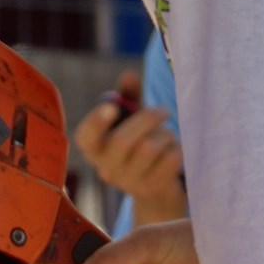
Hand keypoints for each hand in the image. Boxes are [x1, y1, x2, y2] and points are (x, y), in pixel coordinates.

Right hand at [72, 71, 185, 218]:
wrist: (155, 187)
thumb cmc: (139, 143)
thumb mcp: (130, 119)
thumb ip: (127, 96)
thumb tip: (129, 74)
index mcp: (94, 148)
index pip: (86, 137)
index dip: (96, 122)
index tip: (112, 107)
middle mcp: (106, 168)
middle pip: (123, 140)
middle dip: (148, 118)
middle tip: (164, 111)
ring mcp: (128, 183)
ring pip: (150, 148)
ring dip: (165, 135)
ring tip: (168, 135)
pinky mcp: (152, 189)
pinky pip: (169, 160)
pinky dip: (177, 149)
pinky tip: (174, 151)